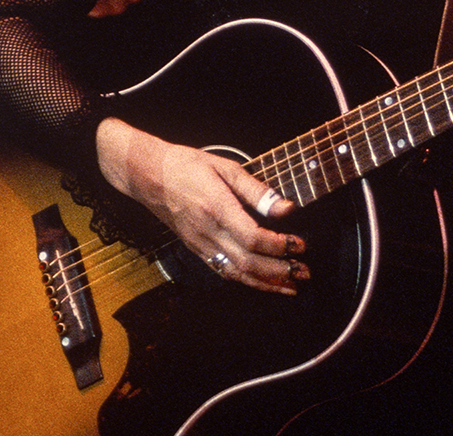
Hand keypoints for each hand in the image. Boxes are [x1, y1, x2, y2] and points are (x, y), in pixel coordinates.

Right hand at [95, 118, 305, 294]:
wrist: (149, 175)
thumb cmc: (187, 165)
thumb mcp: (226, 167)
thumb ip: (257, 190)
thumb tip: (286, 209)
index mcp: (217, 208)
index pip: (253, 238)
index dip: (280, 246)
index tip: (300, 244)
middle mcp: (208, 231)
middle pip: (247, 262)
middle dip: (279, 272)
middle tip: (304, 272)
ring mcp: (200, 244)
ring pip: (236, 273)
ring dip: (266, 283)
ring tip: (290, 286)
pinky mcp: (195, 249)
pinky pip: (222, 271)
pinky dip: (245, 281)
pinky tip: (262, 283)